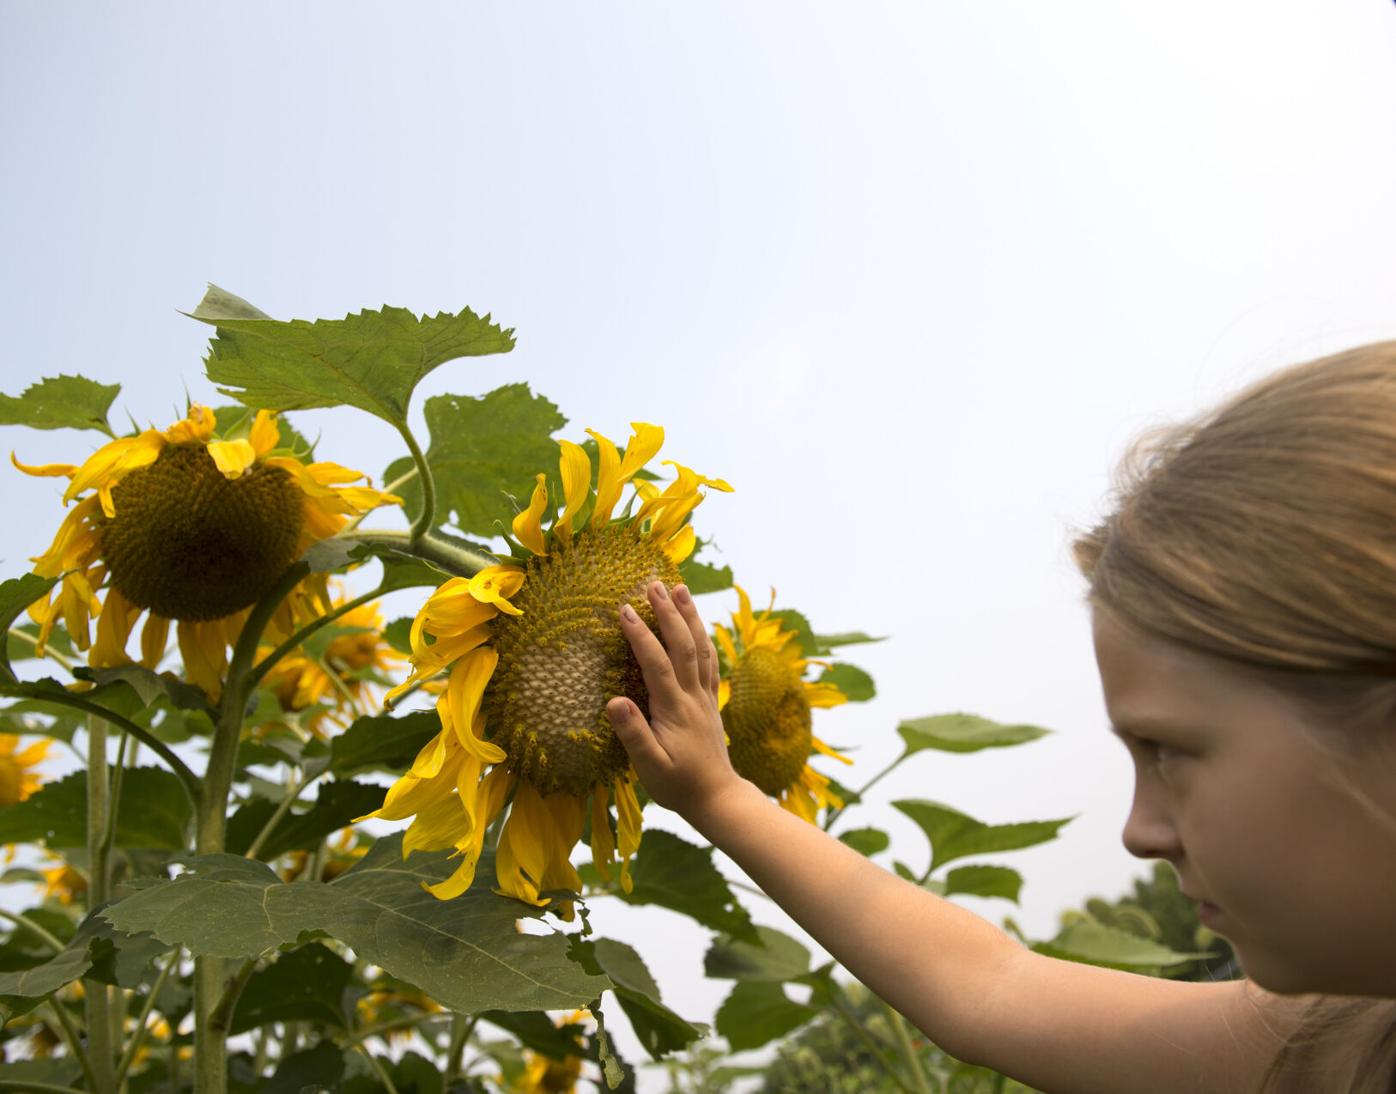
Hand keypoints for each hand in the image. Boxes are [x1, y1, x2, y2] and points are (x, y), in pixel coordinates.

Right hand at [608, 580, 743, 821]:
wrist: (717, 798)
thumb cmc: (678, 785)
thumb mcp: (649, 767)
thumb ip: (633, 734)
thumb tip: (615, 701)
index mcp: (674, 709)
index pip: (656, 664)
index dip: (641, 635)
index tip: (625, 609)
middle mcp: (693, 696)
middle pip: (683, 646)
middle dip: (669, 612)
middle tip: (655, 583)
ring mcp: (705, 696)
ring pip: (701, 648)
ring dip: (690, 616)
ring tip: (680, 588)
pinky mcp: (711, 701)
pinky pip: (710, 661)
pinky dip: (704, 637)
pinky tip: (698, 624)